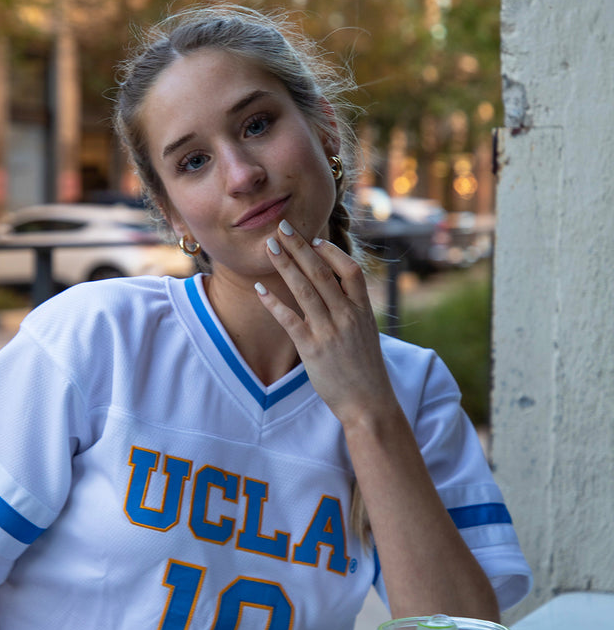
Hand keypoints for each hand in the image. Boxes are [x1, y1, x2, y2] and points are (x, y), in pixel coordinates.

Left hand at [256, 220, 396, 432]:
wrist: (369, 403)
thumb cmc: (365, 369)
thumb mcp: (366, 333)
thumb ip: (352, 309)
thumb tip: (338, 289)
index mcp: (363, 310)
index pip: (350, 269)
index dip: (331, 251)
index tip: (314, 239)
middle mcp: (347, 316)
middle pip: (322, 272)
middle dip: (300, 247)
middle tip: (282, 227)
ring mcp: (330, 331)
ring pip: (305, 289)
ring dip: (285, 265)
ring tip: (270, 247)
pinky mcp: (312, 349)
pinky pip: (289, 319)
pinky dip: (273, 302)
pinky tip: (259, 289)